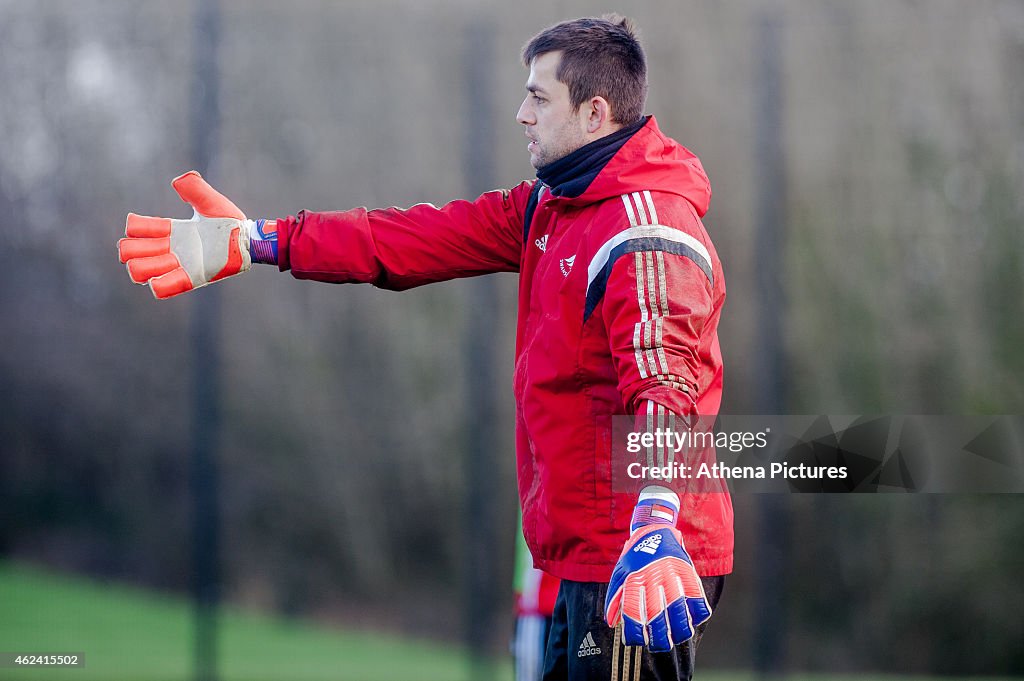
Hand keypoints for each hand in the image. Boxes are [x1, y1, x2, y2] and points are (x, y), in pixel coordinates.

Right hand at [118, 171, 250, 298]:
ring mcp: (180, 265)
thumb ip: (195, 189)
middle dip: (130, 249)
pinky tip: (156, 281)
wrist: (248, 241)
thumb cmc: (230, 222)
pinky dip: (158, 285)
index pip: (138, 230)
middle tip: (151, 246)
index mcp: (173, 231)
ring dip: (141, 267)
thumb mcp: (210, 203)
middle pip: (132, 252)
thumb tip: (178, 180)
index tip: (142, 224)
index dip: (135, 227)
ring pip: (141, 271)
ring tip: (160, 261)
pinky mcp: (192, 278)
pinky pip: (166, 287)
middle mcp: (172, 249)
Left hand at [604, 486, 711, 651]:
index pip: (633, 610)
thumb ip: (615, 598)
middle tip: (659, 645)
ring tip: (678, 637)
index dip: (635, 631)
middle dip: (659, 636)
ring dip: (681, 629)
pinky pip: (697, 595)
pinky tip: (694, 620)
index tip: (636, 641)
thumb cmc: (635, 556)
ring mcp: (672, 573)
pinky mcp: (688, 570)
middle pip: (656, 614)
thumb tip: (612, 623)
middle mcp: (652, 576)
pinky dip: (698, 612)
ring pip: (679, 608)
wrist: (654, 529)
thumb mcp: (620, 572)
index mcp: (633, 577)